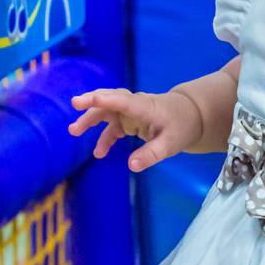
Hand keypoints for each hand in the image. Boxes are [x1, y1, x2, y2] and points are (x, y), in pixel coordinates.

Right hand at [68, 87, 202, 170]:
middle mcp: (134, 106)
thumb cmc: (182, 126)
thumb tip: (131, 166)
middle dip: (92, 102)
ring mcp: (130, 112)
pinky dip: (104, 137)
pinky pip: (112, 127)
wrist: (190, 116)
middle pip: (110, 101)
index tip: (88, 99)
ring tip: (73, 131)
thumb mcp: (170, 144)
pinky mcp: (129, 120)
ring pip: (106, 112)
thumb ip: (151, 154)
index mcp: (145, 107)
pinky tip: (99, 153)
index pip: (122, 101)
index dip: (105, 99)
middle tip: (74, 104)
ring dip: (90, 119)